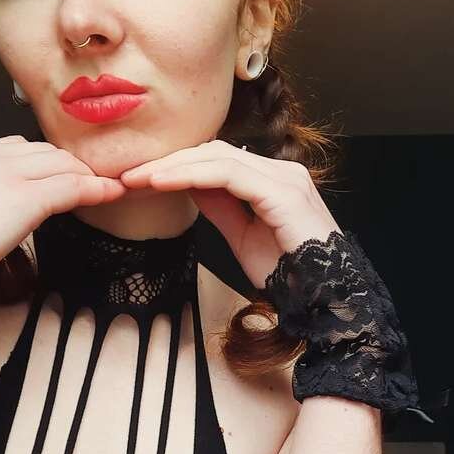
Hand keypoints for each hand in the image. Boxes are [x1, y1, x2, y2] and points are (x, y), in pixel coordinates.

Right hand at [0, 135, 126, 263]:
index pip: (14, 150)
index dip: (41, 163)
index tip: (54, 174)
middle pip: (41, 152)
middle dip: (66, 166)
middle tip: (86, 181)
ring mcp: (6, 171)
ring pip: (59, 164)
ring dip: (82, 175)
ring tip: (100, 187)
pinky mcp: (25, 196)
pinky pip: (71, 188)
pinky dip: (95, 189)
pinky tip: (111, 192)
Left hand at [120, 140, 341, 288]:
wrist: (325, 301)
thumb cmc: (290, 275)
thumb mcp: (242, 237)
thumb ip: (220, 207)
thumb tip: (189, 185)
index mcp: (273, 180)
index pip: (217, 160)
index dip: (176, 166)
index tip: (139, 179)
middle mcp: (282, 171)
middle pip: (213, 153)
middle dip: (168, 162)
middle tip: (128, 176)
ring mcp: (285, 179)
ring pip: (217, 158)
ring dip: (172, 167)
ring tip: (137, 178)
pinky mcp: (283, 192)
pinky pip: (228, 174)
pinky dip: (190, 175)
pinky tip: (162, 183)